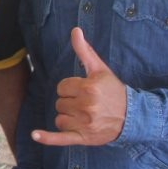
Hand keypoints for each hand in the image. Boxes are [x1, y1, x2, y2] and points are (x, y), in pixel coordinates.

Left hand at [32, 28, 126, 145]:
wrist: (132, 116)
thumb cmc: (113, 91)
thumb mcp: (100, 69)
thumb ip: (84, 51)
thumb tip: (75, 30)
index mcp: (88, 88)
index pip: (61, 87)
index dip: (70, 89)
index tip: (83, 91)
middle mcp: (86, 106)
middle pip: (59, 103)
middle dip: (70, 102)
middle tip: (87, 104)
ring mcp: (84, 123)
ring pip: (59, 118)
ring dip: (68, 117)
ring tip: (85, 115)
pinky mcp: (83, 137)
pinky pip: (60, 138)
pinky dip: (47, 138)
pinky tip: (35, 135)